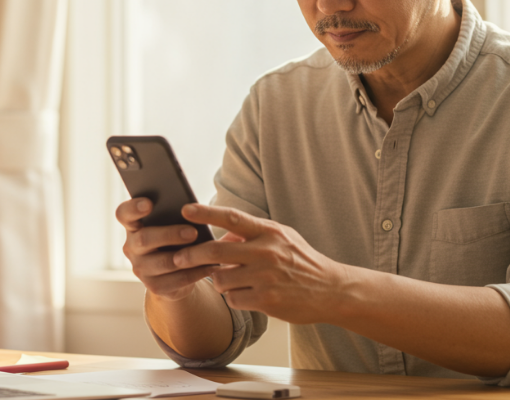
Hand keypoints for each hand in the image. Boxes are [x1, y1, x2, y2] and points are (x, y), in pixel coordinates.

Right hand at [115, 198, 213, 301]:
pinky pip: (176, 280)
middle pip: (144, 239)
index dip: (133, 208)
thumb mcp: (172, 222)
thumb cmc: (176, 235)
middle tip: (193, 232)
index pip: (124, 213)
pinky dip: (195, 273)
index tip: (149, 203)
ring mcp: (140, 268)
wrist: (177, 270)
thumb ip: (174, 213)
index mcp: (133, 225)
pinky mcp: (154, 286)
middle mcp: (132, 246)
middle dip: (170, 235)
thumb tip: (191, 207)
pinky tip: (210, 266)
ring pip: (162, 262)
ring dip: (185, 256)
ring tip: (206, 251)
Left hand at [172, 204, 349, 323]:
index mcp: (269, 232)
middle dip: (192, 254)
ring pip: (221, 278)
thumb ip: (252, 232)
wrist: (330, 290)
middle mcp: (266, 252)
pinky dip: (233, 297)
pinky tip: (246, 294)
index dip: (206, 213)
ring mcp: (266, 277)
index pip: (232, 217)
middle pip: (216, 250)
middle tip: (178, 257)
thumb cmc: (301, 260)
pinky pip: (233, 299)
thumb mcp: (281, 238)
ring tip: (230, 279)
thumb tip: (222, 233)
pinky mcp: (266, 300)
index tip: (185, 209)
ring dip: (218, 280)